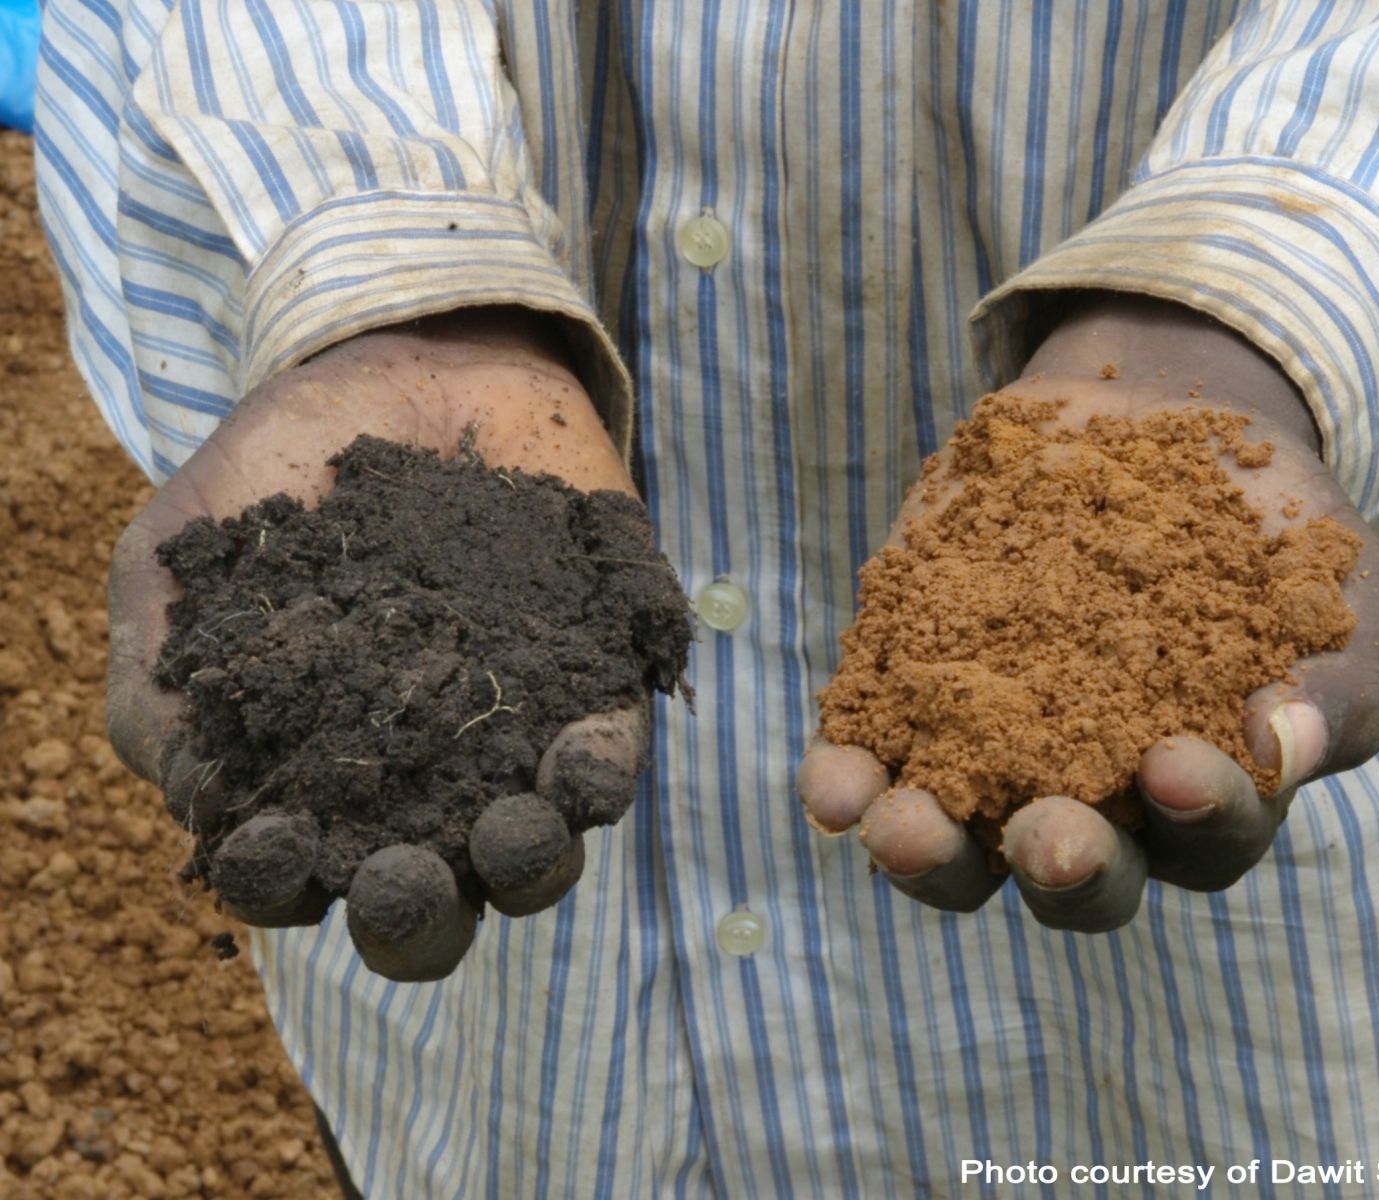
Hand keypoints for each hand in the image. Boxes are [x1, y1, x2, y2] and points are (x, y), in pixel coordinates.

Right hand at [107, 309, 648, 979]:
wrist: (407, 360)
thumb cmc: (282, 470)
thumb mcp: (180, 565)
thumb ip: (165, 689)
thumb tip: (204, 814)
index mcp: (311, 780)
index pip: (296, 879)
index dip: (278, 886)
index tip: (272, 847)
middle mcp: (419, 788)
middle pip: (428, 909)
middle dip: (413, 915)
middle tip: (400, 878)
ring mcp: (515, 747)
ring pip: (530, 859)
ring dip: (522, 865)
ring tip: (506, 832)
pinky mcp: (597, 689)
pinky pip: (609, 763)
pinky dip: (598, 775)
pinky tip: (581, 763)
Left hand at [799, 296, 1378, 930]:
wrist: (1156, 421)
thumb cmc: (1267, 530)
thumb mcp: (1335, 598)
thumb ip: (1325, 685)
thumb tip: (1281, 746)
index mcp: (1203, 797)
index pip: (1207, 842)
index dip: (1200, 817)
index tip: (1178, 763)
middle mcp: (1094, 800)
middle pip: (1073, 875)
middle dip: (1061, 865)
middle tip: (1049, 836)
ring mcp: (991, 756)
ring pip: (956, 845)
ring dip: (926, 849)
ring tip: (901, 826)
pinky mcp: (909, 696)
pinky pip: (871, 761)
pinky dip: (849, 779)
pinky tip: (836, 782)